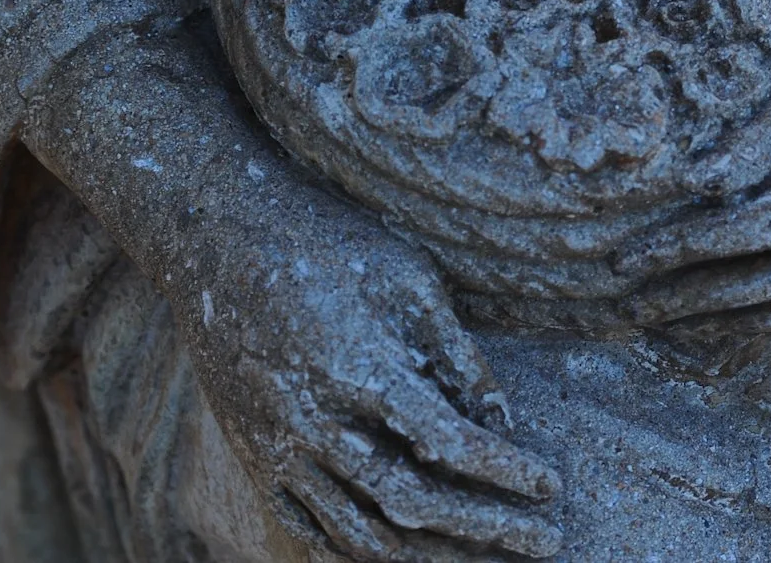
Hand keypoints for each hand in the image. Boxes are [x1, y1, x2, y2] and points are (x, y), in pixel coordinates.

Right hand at [194, 185, 562, 561]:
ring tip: (484, 561)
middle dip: (486, 532)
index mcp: (359, 369)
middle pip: (412, 503)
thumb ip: (456, 356)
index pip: (449, 444)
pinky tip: (406, 555)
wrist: (219, 239)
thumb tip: (501, 424)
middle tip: (545, 545)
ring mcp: (277, 448)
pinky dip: (361, 556)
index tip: (551, 487)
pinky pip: (311, 531)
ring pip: (361, 534)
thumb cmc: (328, 245)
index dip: (507, 474)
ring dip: (430, 558)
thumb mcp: (408, 279)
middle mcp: (314, 421)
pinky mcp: (255, 457)